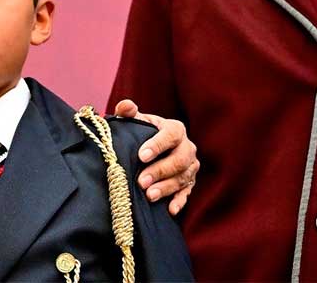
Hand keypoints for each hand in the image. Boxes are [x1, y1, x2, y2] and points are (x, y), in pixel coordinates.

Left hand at [113, 99, 198, 215]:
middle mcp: (187, 147)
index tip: (141, 156)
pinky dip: (179, 201)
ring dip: (166, 187)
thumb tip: (126, 106)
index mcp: (175, 129)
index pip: (171, 135)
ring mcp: (191, 167)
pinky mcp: (189, 183)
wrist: (152, 149)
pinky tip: (170, 209)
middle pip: (180, 160)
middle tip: (141, 181)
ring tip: (149, 196)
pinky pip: (187, 193)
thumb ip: (128, 112)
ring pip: (183, 178)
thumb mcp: (135, 121)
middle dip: (160, 171)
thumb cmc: (142, 133)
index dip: (157, 145)